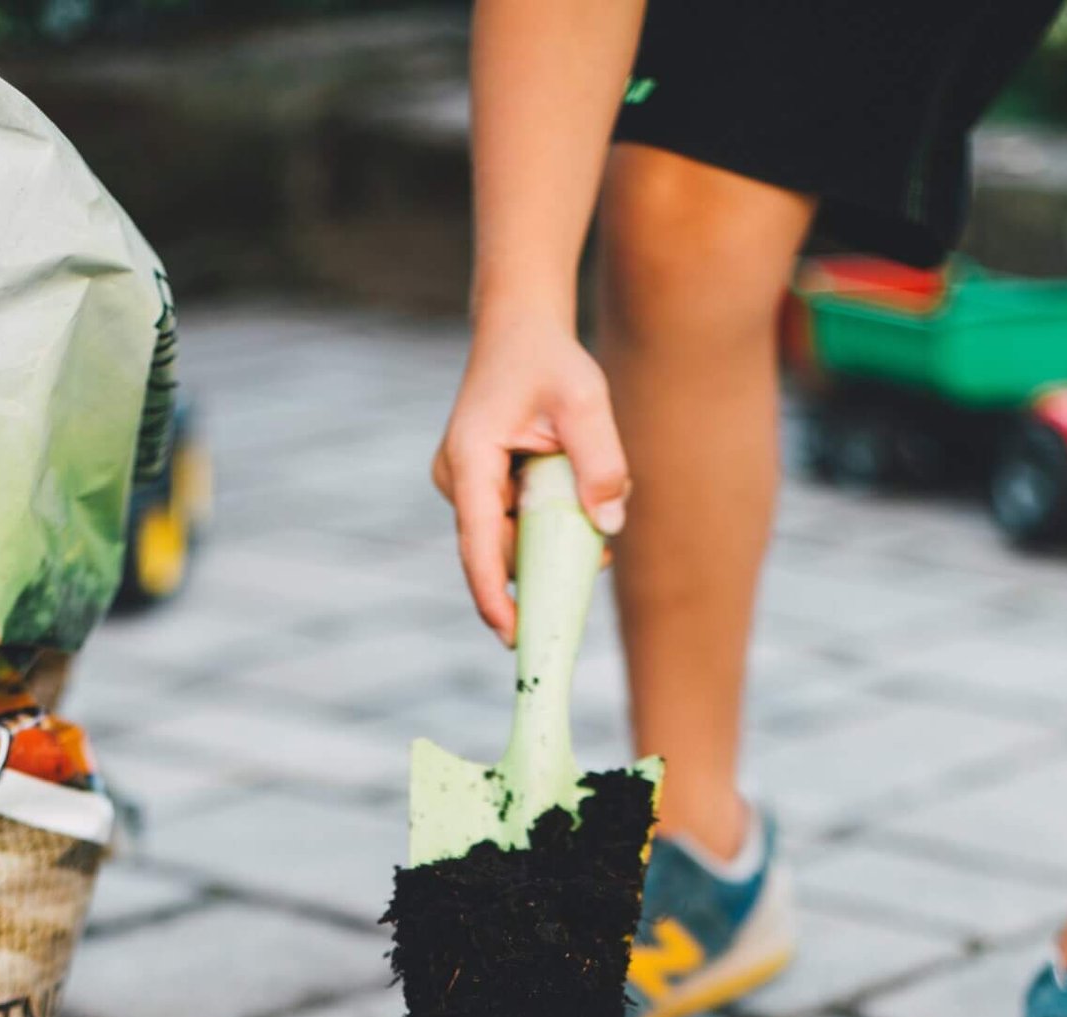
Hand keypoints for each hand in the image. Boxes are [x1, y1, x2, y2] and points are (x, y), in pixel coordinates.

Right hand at [432, 309, 628, 641]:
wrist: (520, 329)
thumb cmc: (549, 359)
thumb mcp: (585, 400)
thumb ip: (600, 461)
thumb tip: (609, 525)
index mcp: (470, 460)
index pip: (478, 543)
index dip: (495, 596)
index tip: (514, 637)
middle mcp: (457, 480)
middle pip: (498, 550)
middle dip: (543, 565)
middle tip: (597, 559)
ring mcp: (465, 487)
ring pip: (508, 540)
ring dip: (549, 540)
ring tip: (592, 519)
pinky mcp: (480, 489)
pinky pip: (512, 525)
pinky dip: (544, 525)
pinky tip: (574, 504)